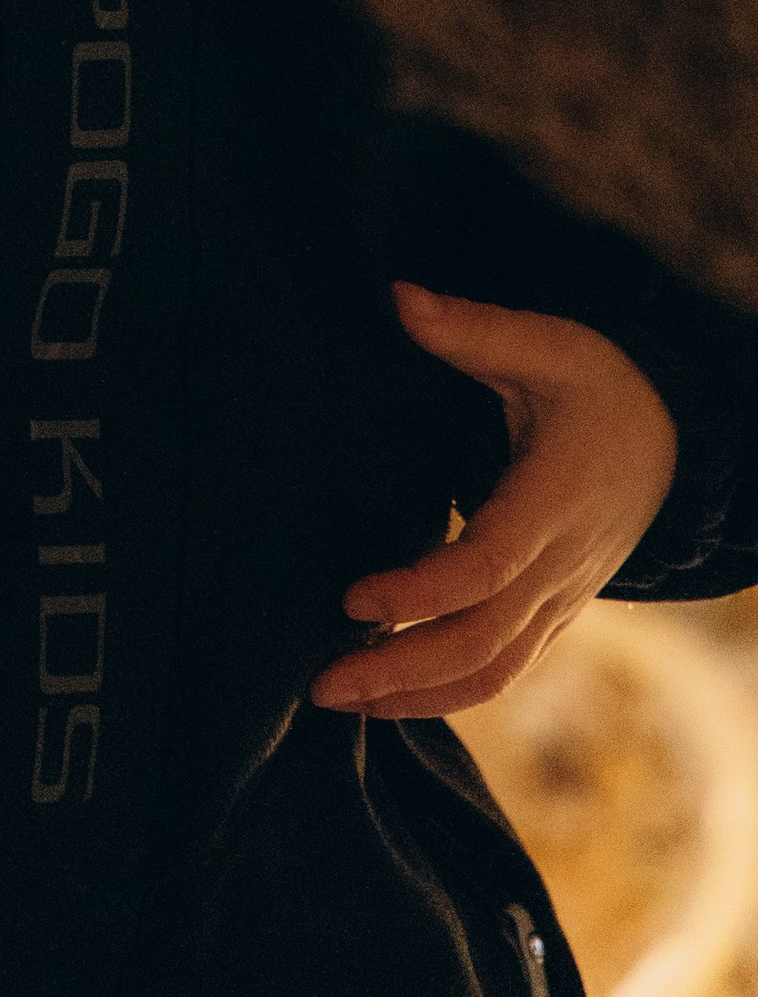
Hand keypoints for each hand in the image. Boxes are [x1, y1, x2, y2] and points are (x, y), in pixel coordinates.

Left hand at [309, 281, 678, 719]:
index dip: (420, 591)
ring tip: (341, 699)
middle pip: (481, 644)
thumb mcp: (546, 343)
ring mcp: (562, 599)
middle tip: (319, 683)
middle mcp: (560, 567)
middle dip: (399, 671)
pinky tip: (392, 695)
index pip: (486, 567)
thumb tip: (398, 297)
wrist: (676, 438)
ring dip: (417, 695)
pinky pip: (506, 669)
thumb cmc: (602, 385)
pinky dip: (450, 692)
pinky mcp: (556, 612)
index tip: (351, 597)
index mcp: (551, 502)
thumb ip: (472, 329)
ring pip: (494, 673)